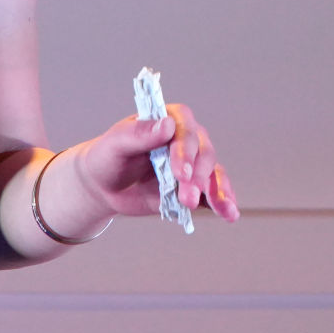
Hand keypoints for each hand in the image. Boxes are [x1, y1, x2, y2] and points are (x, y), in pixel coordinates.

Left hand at [75, 105, 239, 222]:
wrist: (104, 185)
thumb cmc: (108, 157)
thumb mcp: (115, 144)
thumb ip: (138, 134)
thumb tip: (167, 125)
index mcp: (167, 119)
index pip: (185, 128)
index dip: (186, 149)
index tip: (180, 172)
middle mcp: (185, 139)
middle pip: (203, 153)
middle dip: (197, 177)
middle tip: (186, 197)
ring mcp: (192, 164)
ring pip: (213, 173)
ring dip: (216, 191)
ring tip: (222, 209)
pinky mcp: (194, 186)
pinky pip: (214, 192)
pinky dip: (223, 202)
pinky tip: (229, 213)